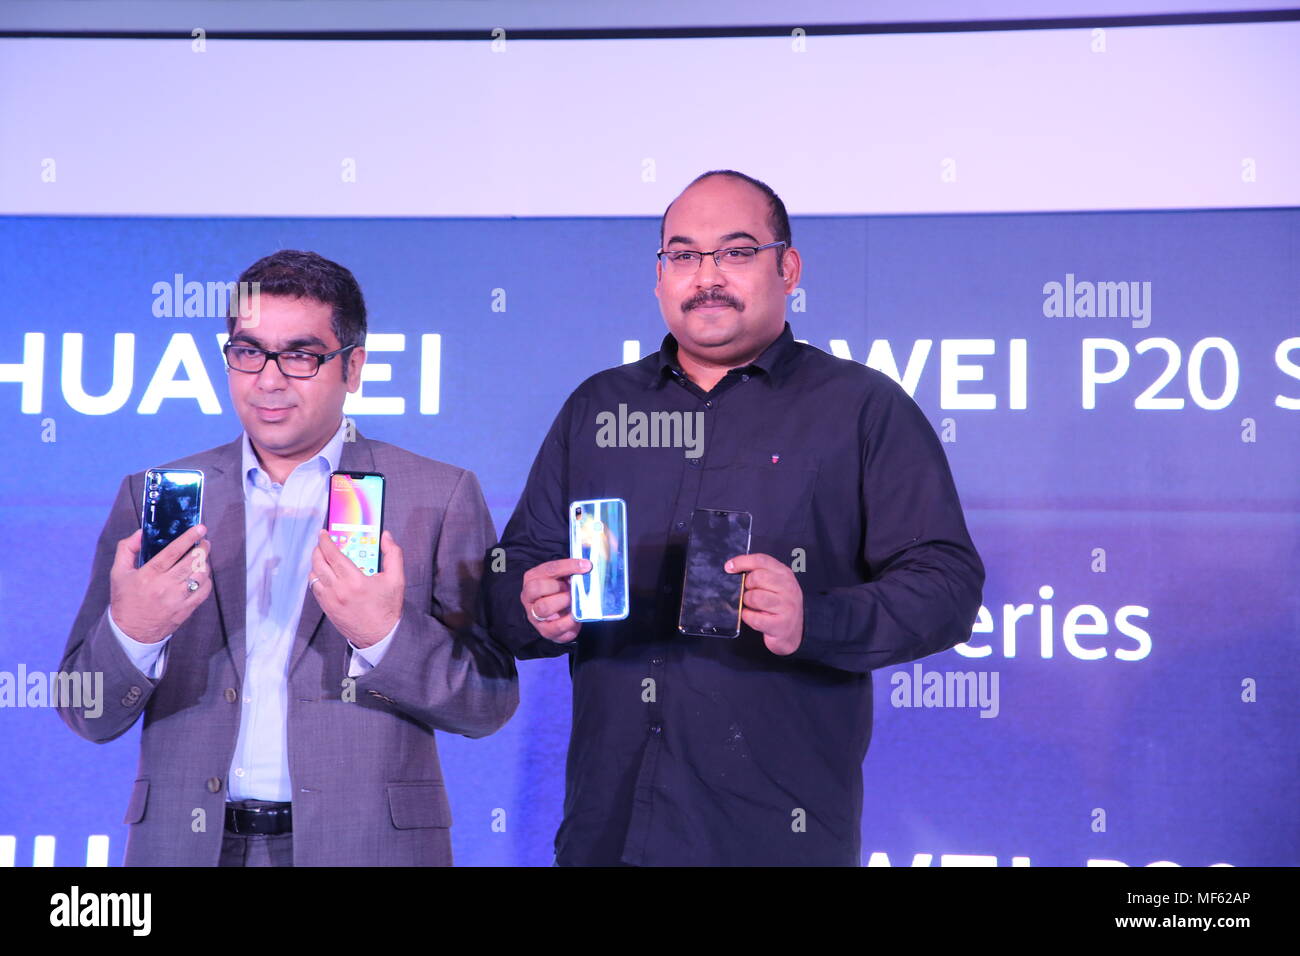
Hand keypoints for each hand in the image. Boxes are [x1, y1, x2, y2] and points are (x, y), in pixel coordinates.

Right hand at [110, 524, 212, 643]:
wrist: (131, 632)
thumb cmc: (125, 599)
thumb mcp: (118, 572)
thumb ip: (127, 549)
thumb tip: (142, 533)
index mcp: (148, 575)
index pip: (173, 551)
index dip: (188, 537)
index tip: (200, 528)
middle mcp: (165, 586)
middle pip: (192, 562)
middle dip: (202, 548)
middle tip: (204, 542)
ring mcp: (178, 599)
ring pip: (201, 575)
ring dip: (204, 563)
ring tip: (201, 558)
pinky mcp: (187, 609)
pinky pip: (205, 590)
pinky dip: (206, 579)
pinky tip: (201, 575)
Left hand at [311, 529, 404, 647]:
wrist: (381, 636)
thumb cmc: (388, 608)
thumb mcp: (396, 579)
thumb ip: (393, 554)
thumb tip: (386, 536)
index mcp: (354, 580)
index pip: (332, 554)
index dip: (325, 541)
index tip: (324, 533)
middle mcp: (338, 590)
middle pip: (318, 563)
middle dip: (318, 550)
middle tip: (322, 543)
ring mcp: (330, 601)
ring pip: (313, 576)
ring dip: (316, 564)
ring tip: (323, 558)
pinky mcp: (327, 609)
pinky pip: (315, 589)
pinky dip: (317, 578)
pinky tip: (325, 575)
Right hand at [520, 558, 589, 643]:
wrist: (558, 616)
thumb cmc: (560, 593)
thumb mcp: (562, 579)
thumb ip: (570, 573)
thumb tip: (586, 568)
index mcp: (532, 579)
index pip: (548, 569)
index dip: (568, 566)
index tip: (586, 566)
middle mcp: (529, 597)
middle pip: (537, 588)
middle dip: (559, 587)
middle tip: (572, 588)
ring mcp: (534, 615)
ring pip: (543, 608)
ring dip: (563, 602)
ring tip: (574, 601)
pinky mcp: (544, 630)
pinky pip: (555, 627)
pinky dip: (569, 622)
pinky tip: (576, 617)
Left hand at [727, 552, 803, 655]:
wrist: (792, 631)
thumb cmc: (778, 605)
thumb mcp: (774, 584)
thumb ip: (759, 573)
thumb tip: (732, 567)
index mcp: (785, 574)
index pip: (761, 560)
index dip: (742, 561)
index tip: (729, 567)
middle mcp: (789, 588)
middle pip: (757, 577)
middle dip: (746, 586)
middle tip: (749, 593)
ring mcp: (786, 606)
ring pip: (754, 597)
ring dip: (747, 602)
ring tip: (752, 605)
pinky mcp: (781, 624)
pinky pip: (754, 618)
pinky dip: (748, 617)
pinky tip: (753, 616)